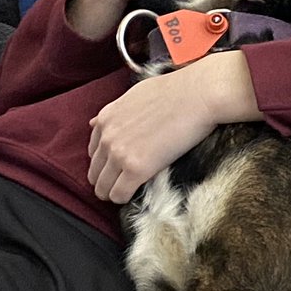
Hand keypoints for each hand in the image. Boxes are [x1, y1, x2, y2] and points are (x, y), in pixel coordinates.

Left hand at [87, 51, 260, 202]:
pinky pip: (119, 195)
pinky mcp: (136, 169)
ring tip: (128, 192)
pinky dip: (125, 198)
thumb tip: (95, 123)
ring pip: (103, 188)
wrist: (198, 96)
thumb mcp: (135, 95)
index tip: (118, 167)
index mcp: (107, 118)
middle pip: (95, 172)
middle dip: (107, 180)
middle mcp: (108, 137)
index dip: (105, 162)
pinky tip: (136, 194)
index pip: (93, 151)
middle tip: (123, 183)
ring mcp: (120, 154)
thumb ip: (115, 112)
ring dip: (113, 192)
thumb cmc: (175, 91)